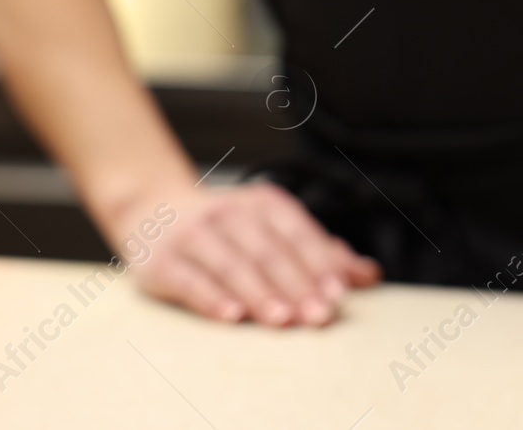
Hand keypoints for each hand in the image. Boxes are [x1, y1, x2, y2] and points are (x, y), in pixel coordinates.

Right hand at [115, 182, 380, 326]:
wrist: (153, 210)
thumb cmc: (228, 229)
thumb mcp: (273, 229)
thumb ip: (320, 253)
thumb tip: (369, 275)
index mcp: (263, 204)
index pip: (297, 232)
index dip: (318, 263)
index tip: (337, 294)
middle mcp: (229, 214)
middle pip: (269, 252)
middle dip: (296, 285)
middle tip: (318, 316)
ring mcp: (194, 235)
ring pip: (232, 265)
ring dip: (260, 294)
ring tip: (283, 320)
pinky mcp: (162, 261)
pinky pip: (189, 280)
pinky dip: (211, 298)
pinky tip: (231, 316)